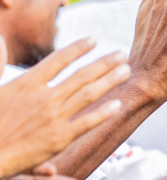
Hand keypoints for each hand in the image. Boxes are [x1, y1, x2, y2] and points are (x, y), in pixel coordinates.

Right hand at [0, 38, 130, 176]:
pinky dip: (104, 112)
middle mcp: (44, 97)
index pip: (59, 59)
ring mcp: (54, 118)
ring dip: (110, 80)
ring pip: (89, 94)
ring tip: (126, 70)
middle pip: (82, 75)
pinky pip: (88, 122)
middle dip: (104, 62)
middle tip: (122, 53)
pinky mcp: (60, 139)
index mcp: (26, 83)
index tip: (94, 40)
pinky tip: (118, 104)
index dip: (78, 48)